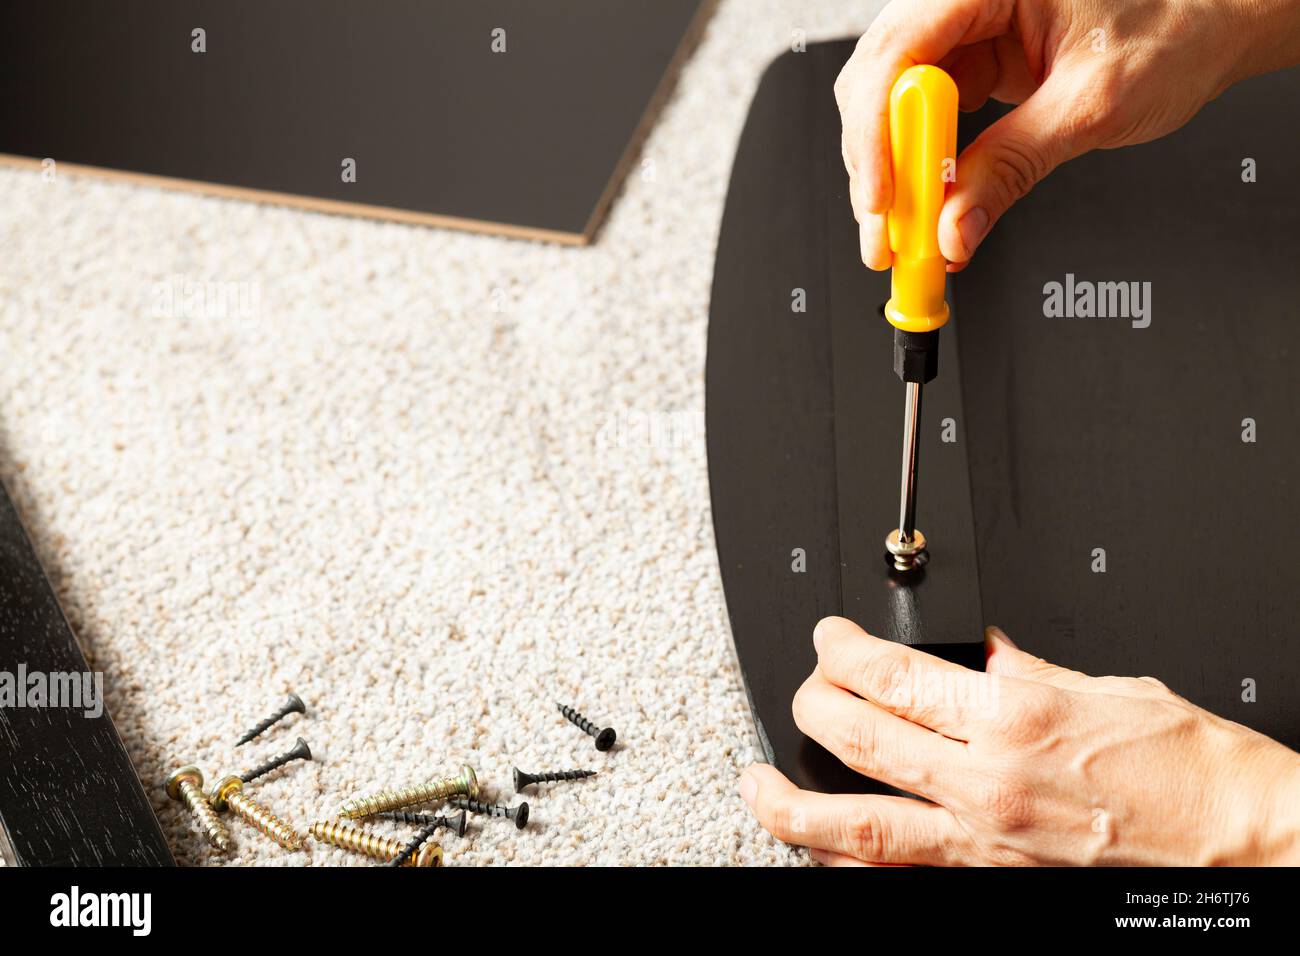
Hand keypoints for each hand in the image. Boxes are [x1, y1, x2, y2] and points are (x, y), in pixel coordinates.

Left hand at [740, 617, 1299, 864]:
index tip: (831, 637)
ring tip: (756, 787)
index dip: (843, 648)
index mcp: (1014, 716)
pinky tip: (823, 850)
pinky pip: (897, 878)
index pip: (890, 673)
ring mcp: (985, 845)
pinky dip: (848, 864)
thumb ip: (1022, 669)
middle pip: (857, 738)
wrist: (1249, 846)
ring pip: (857, 827)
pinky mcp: (993, 886)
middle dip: (811, 704)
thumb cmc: (1195, 769)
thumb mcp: (1105, 686)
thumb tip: (976, 650)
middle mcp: (987, 782)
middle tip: (804, 687)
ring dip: (793, 806)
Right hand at [837, 0, 1299, 269]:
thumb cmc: (1174, 28)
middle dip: (878, 165)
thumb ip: (1015, 166)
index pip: (899, 54)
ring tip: (909, 230)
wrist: (1209, 28)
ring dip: (897, 174)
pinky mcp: (972, 66)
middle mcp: (965, 2)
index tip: (883, 197)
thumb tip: (956, 228)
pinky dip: (923, 169)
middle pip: (880, 84)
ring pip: (892, 106)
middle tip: (888, 232)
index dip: (878, 132)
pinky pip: (925, 120)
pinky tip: (929, 203)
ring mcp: (965, 34)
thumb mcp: (1093, 104)